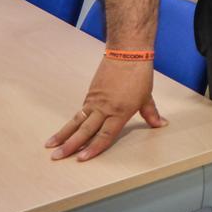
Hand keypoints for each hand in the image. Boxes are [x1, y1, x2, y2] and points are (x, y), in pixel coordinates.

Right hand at [45, 58, 166, 160]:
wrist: (127, 53)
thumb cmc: (139, 75)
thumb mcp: (147, 97)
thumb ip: (151, 114)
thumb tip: (161, 124)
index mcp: (121, 112)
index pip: (105, 135)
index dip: (94, 148)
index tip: (82, 159)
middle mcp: (105, 109)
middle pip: (85, 130)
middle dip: (70, 145)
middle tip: (56, 157)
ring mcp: (95, 101)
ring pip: (76, 121)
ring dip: (63, 134)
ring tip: (50, 146)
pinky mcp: (90, 94)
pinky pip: (78, 112)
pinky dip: (70, 123)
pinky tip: (62, 132)